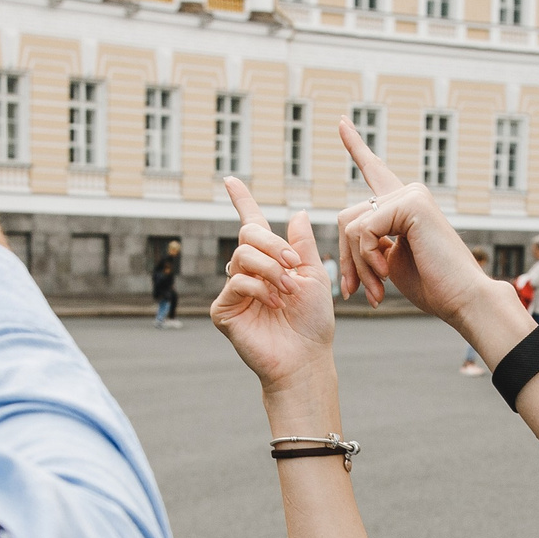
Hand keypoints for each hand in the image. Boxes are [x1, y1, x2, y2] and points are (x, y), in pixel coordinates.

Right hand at [211, 179, 333, 395]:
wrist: (306, 357)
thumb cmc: (313, 322)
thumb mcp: (315, 276)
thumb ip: (304, 245)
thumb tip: (297, 212)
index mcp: (269, 261)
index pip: (251, 224)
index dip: (241, 200)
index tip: (230, 179)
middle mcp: (247, 272)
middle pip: (248, 234)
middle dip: (274, 245)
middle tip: (295, 266)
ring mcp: (233, 290)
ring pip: (243, 255)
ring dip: (272, 269)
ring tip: (288, 291)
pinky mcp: (223, 310)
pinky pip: (237, 281)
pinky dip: (259, 288)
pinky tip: (274, 303)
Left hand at [330, 118, 493, 325]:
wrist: (464, 299)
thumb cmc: (434, 286)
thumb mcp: (392, 260)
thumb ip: (372, 239)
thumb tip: (348, 230)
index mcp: (404, 205)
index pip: (374, 170)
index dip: (356, 146)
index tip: (341, 122)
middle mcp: (409, 193)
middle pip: (346, 217)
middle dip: (347, 259)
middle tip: (355, 292)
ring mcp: (411, 195)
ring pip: (351, 226)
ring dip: (357, 265)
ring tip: (376, 290)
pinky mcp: (411, 203)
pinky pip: (364, 230)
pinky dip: (367, 258)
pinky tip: (386, 273)